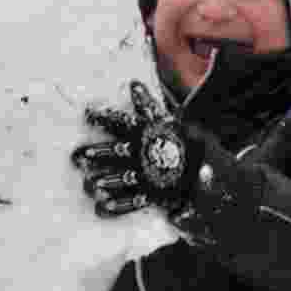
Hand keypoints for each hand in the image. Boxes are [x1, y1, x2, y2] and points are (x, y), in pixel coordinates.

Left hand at [71, 81, 200, 217]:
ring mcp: (152, 174)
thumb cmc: (186, 140)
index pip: (123, 122)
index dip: (104, 118)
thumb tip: (133, 83)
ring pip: (124, 177)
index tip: (87, 114)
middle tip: (81, 154)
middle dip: (100, 153)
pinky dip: (119, 205)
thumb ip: (148, 103)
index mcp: (151, 133)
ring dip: (106, 179)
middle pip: (119, 151)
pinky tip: (104, 207)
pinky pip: (135, 201)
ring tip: (90, 183)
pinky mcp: (156, 193)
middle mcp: (148, 152)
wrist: (209, 166)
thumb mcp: (169, 118)